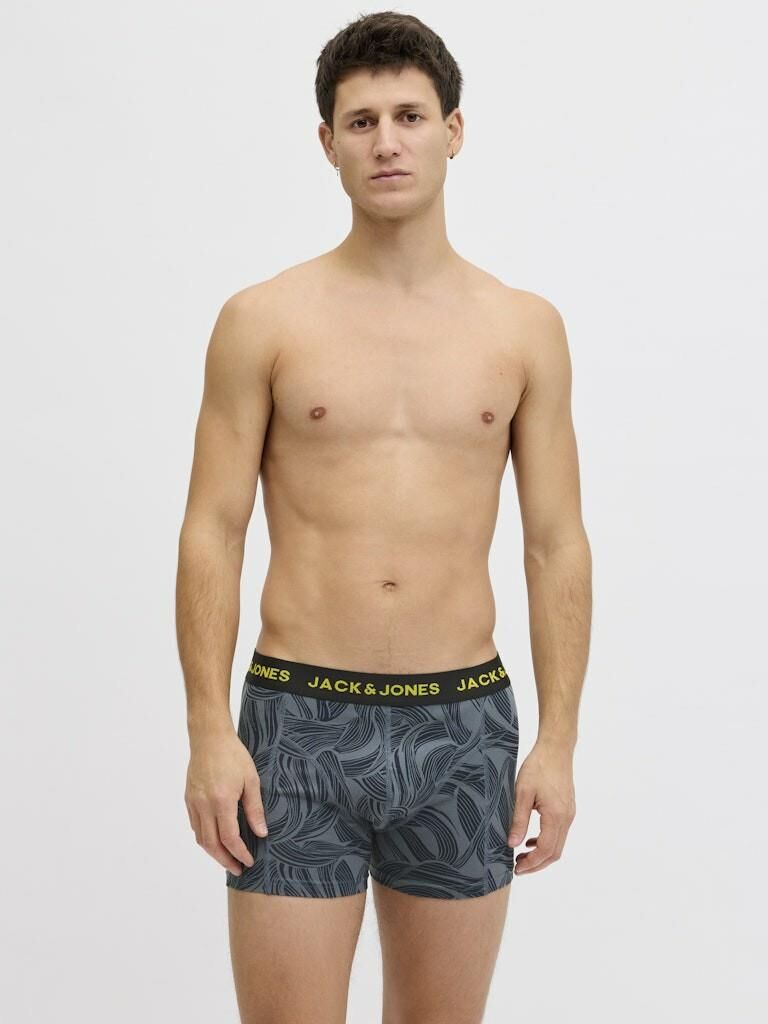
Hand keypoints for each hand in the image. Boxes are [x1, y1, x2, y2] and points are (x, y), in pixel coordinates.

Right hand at [184, 729, 267, 874]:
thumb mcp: (251, 780)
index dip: (240, 853)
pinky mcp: (188, 799)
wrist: (209, 738)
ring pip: (200, 838)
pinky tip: (215, 839)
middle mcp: (204, 805)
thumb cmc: (233, 755)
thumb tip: (261, 833)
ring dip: (213, 852)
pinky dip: (204, 838)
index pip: (230, 838)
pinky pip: (195, 826)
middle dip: (225, 860)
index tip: (249, 861)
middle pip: (212, 844)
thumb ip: (255, 809)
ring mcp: (194, 803)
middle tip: (238, 869)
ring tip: (228, 858)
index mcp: (222, 801)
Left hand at [507, 737, 575, 874]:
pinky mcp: (567, 809)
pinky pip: (559, 833)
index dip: (532, 864)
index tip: (516, 869)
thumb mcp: (522, 792)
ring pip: (558, 844)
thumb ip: (518, 819)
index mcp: (556, 816)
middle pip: (555, 852)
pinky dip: (546, 842)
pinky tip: (531, 840)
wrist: (556, 749)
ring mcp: (569, 814)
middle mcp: (566, 818)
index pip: (546, 850)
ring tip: (521, 856)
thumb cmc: (538, 767)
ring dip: (541, 854)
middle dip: (537, 864)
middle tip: (517, 868)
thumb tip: (512, 844)